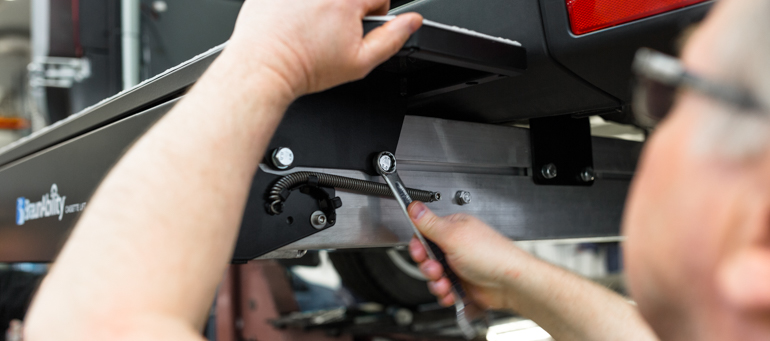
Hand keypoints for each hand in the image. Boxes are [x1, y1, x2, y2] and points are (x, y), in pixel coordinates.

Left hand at [224, 0, 422, 97]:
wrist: (264, 68)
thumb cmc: (304, 67)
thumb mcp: (360, 62)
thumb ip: (392, 39)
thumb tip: (413, 22)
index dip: (373, 14)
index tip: (358, 27)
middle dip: (347, 8)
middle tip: (331, 31)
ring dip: (321, 5)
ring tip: (309, 26)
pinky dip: (296, 4)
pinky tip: (293, 20)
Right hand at [408, 202, 530, 309]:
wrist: (510, 283)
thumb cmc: (491, 255)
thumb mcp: (454, 236)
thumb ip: (430, 223)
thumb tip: (414, 207)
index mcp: (453, 228)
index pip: (424, 233)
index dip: (418, 245)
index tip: (420, 252)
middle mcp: (455, 246)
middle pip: (426, 257)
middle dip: (428, 266)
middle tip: (437, 268)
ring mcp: (458, 265)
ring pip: (433, 275)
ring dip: (436, 282)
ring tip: (446, 282)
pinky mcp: (461, 282)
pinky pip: (443, 289)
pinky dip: (444, 293)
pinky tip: (452, 292)